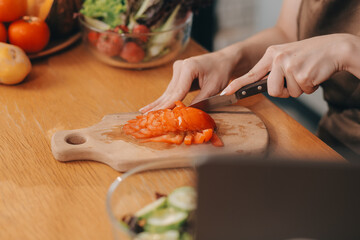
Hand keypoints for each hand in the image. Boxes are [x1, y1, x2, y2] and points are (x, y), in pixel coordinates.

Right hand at [140, 51, 233, 112]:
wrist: (224, 60)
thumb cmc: (221, 72)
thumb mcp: (213, 88)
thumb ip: (200, 101)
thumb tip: (187, 114)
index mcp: (189, 67)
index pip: (177, 91)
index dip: (168, 106)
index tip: (159, 116)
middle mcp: (180, 66)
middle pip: (169, 92)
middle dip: (159, 106)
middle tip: (145, 117)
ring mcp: (178, 69)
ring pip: (168, 91)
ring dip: (158, 103)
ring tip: (143, 113)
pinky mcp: (178, 74)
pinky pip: (171, 90)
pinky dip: (164, 100)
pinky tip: (152, 106)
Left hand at [221, 34, 350, 97]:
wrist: (335, 48)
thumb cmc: (310, 55)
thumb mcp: (287, 56)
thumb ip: (274, 69)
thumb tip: (264, 86)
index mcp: (272, 54)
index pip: (252, 73)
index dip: (238, 85)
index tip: (226, 92)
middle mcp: (278, 58)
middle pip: (272, 91)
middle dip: (284, 92)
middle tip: (295, 80)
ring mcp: (289, 66)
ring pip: (288, 93)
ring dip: (299, 89)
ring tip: (306, 73)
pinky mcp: (302, 74)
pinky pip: (303, 92)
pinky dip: (310, 88)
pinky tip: (314, 74)